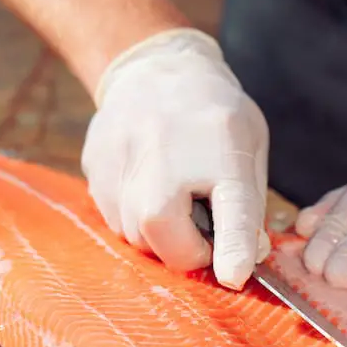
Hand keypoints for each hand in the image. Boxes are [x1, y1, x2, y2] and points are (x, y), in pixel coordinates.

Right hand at [81, 28, 270, 289]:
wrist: (156, 68)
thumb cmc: (214, 117)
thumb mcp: (250, 149)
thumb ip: (249, 210)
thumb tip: (241, 265)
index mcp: (223, 152)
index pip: (231, 211)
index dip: (233, 251)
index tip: (233, 278)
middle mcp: (167, 156)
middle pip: (166, 240)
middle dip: (187, 251)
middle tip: (202, 229)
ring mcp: (123, 161)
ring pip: (136, 238)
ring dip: (160, 236)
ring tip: (174, 197)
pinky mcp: (96, 169)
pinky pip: (114, 220)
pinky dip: (135, 219)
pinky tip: (149, 184)